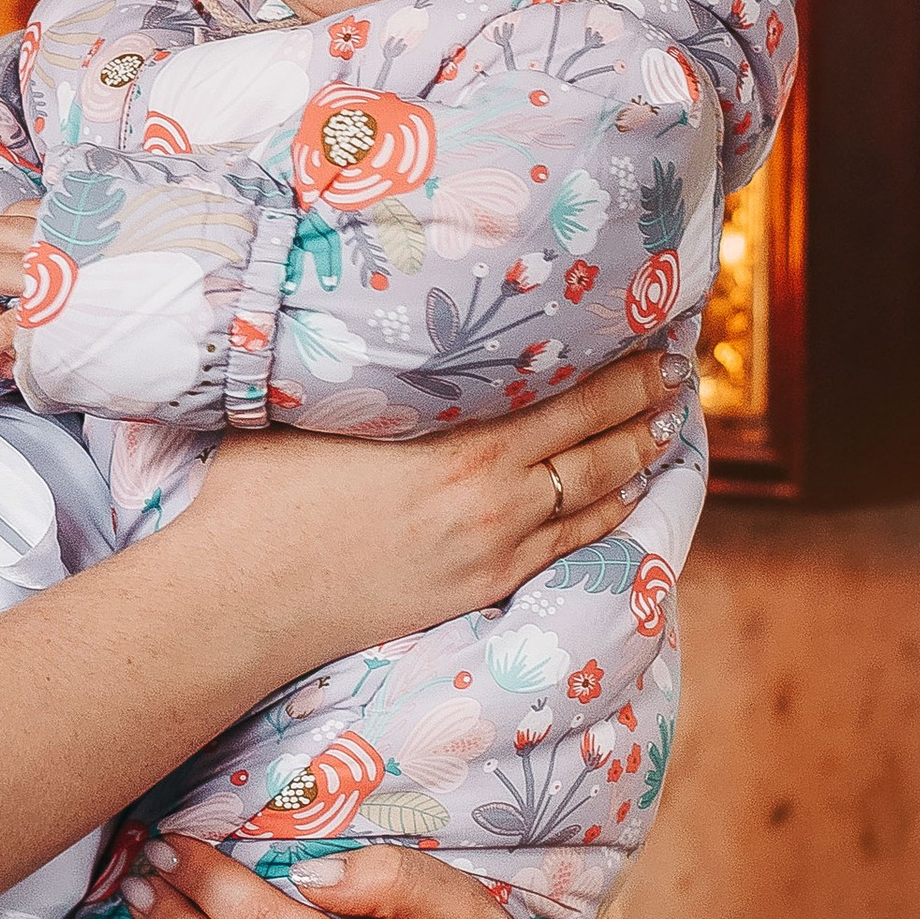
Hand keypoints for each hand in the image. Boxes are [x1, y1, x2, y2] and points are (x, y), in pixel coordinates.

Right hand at [162, 348, 686, 660]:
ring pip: (593, 498)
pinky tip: (621, 499)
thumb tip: (367, 319)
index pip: (566, 395)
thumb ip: (364, 375)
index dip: (617, 367)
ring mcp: (493, 550)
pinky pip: (568, 547)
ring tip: (664, 428)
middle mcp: (492, 497)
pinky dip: (607, 517)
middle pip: (596, 443)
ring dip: (635, 458)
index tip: (648, 334)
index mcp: (458, 444)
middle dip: (644, 405)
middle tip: (676, 372)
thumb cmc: (260, 495)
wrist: (243, 599)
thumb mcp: (311, 409)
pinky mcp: (480, 589)